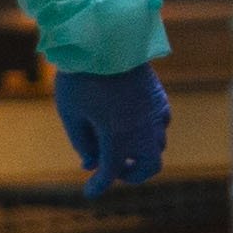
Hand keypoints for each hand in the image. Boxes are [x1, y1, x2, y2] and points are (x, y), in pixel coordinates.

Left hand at [55, 68, 169, 199]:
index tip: (89, 192)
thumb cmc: (82, 77)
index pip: (110, 174)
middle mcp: (142, 130)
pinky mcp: (159, 97)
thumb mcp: (71, 114)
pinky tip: (133, 124)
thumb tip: (91, 162)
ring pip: (157, 146)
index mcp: (118, 138)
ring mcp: (154, 113)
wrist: (105, 39)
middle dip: (132, 174)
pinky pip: (161, 124)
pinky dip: (149, 133)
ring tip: (121, 145)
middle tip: (115, 169)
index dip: (98, 186)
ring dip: (140, 153)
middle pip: (148, 167)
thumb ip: (81, 142)